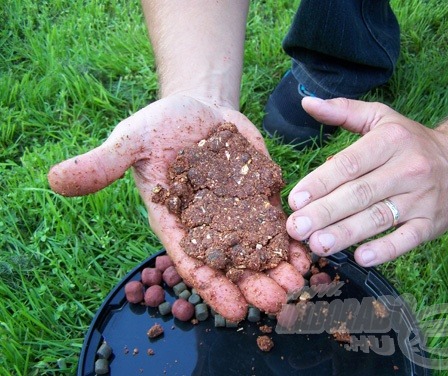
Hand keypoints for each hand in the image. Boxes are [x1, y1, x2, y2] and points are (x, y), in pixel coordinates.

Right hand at [48, 94, 309, 321]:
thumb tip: (56, 180)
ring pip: (259, 248)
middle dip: (254, 285)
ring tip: (299, 283)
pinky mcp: (260, 196)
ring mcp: (237, 211)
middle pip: (232, 263)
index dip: (212, 287)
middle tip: (277, 303)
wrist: (198, 108)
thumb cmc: (160, 126)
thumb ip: (103, 164)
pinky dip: (290, 239)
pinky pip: (276, 222)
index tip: (234, 311)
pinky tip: (306, 252)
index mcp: (176, 222)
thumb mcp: (130, 141)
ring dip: (278, 268)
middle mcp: (208, 224)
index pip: (193, 262)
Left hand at [286, 97, 447, 266]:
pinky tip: (360, 257)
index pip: (350, 164)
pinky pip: (407, 239)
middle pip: (359, 194)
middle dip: (324, 213)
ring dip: (346, 234)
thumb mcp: (380, 117)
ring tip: (317, 244)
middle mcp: (408, 169)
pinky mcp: (432, 223)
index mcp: (391, 140)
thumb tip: (307, 102)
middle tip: (296, 228)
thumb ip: (343, 110)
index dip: (320, 182)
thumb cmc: (410, 141)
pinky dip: (385, 250)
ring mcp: (422, 198)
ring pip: (378, 218)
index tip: (295, 200)